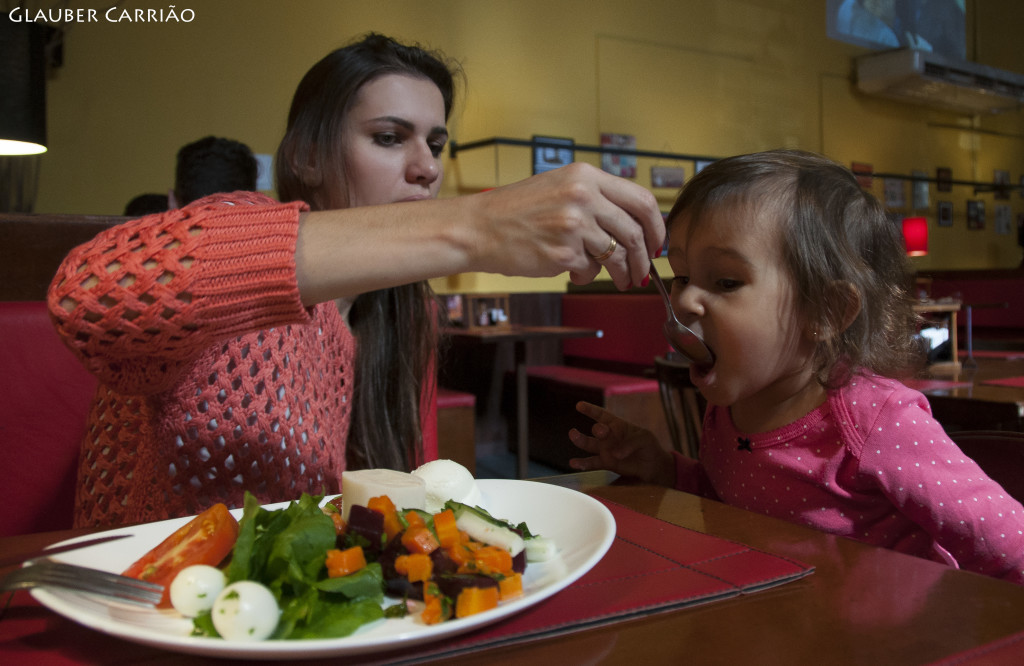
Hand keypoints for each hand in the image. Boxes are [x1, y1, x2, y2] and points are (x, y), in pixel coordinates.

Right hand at [466, 163, 663, 289]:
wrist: (479, 227)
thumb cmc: (517, 211)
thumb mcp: (560, 187)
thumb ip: (596, 199)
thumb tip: (635, 226)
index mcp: (585, 176)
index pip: (641, 200)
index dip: (656, 227)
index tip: (656, 244)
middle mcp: (583, 196)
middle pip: (634, 231)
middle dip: (644, 258)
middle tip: (643, 272)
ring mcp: (574, 224)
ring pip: (617, 255)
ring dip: (623, 273)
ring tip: (621, 281)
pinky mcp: (563, 252)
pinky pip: (590, 270)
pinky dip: (586, 275)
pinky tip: (572, 271)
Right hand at [568, 401, 674, 485]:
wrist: (652, 465)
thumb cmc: (648, 446)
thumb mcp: (644, 439)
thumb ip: (630, 443)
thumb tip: (615, 454)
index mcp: (617, 425)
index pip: (602, 415)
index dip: (591, 410)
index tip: (579, 405)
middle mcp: (608, 436)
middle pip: (597, 430)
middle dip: (598, 429)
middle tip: (600, 431)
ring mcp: (605, 449)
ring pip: (589, 444)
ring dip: (580, 440)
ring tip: (573, 435)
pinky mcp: (606, 463)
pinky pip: (592, 463)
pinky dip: (582, 463)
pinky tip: (573, 463)